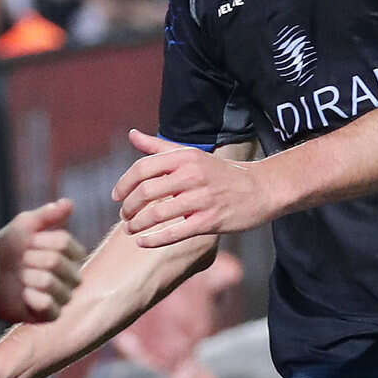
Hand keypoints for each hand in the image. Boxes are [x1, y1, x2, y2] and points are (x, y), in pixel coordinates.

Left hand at [0, 199, 86, 321]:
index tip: (28, 243)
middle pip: (56, 261)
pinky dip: (32, 297)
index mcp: (71, 252)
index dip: (41, 241)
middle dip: (31, 259)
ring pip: (51, 282)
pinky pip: (49, 305)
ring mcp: (63, 296)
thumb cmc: (7, 247)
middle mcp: (72, 274)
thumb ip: (48, 214)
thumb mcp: (24, 225)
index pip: (64, 242)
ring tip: (20, 278)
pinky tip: (22, 294)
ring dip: (28, 277)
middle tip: (21, 262)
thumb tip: (70, 202)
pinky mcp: (51, 315)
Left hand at [112, 130, 270, 246]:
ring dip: (137, 224)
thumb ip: (159, 147)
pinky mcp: (209, 221)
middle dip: (128, 207)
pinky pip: (174, 233)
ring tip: (131, 229)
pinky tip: (142, 242)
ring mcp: (201, 199)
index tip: (116, 196)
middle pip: (145, 191)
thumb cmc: (221, 173)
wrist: (261, 189)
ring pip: (156, 214)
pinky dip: (153, 240)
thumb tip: (132, 135)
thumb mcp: (192, 154)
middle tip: (124, 216)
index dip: (124, 183)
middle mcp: (192, 175)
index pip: (143, 168)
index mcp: (185, 157)